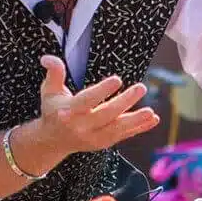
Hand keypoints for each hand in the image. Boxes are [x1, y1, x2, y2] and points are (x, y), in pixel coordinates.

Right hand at [38, 55, 159, 154]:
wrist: (52, 141)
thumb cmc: (53, 110)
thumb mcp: (49, 90)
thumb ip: (54, 73)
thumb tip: (48, 57)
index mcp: (68, 112)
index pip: (87, 101)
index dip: (102, 91)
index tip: (117, 79)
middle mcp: (81, 127)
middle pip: (106, 115)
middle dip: (125, 102)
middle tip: (141, 88)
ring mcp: (93, 137)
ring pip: (117, 129)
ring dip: (135, 121)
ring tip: (151, 112)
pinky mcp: (103, 143)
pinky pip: (123, 135)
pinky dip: (139, 129)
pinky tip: (153, 119)